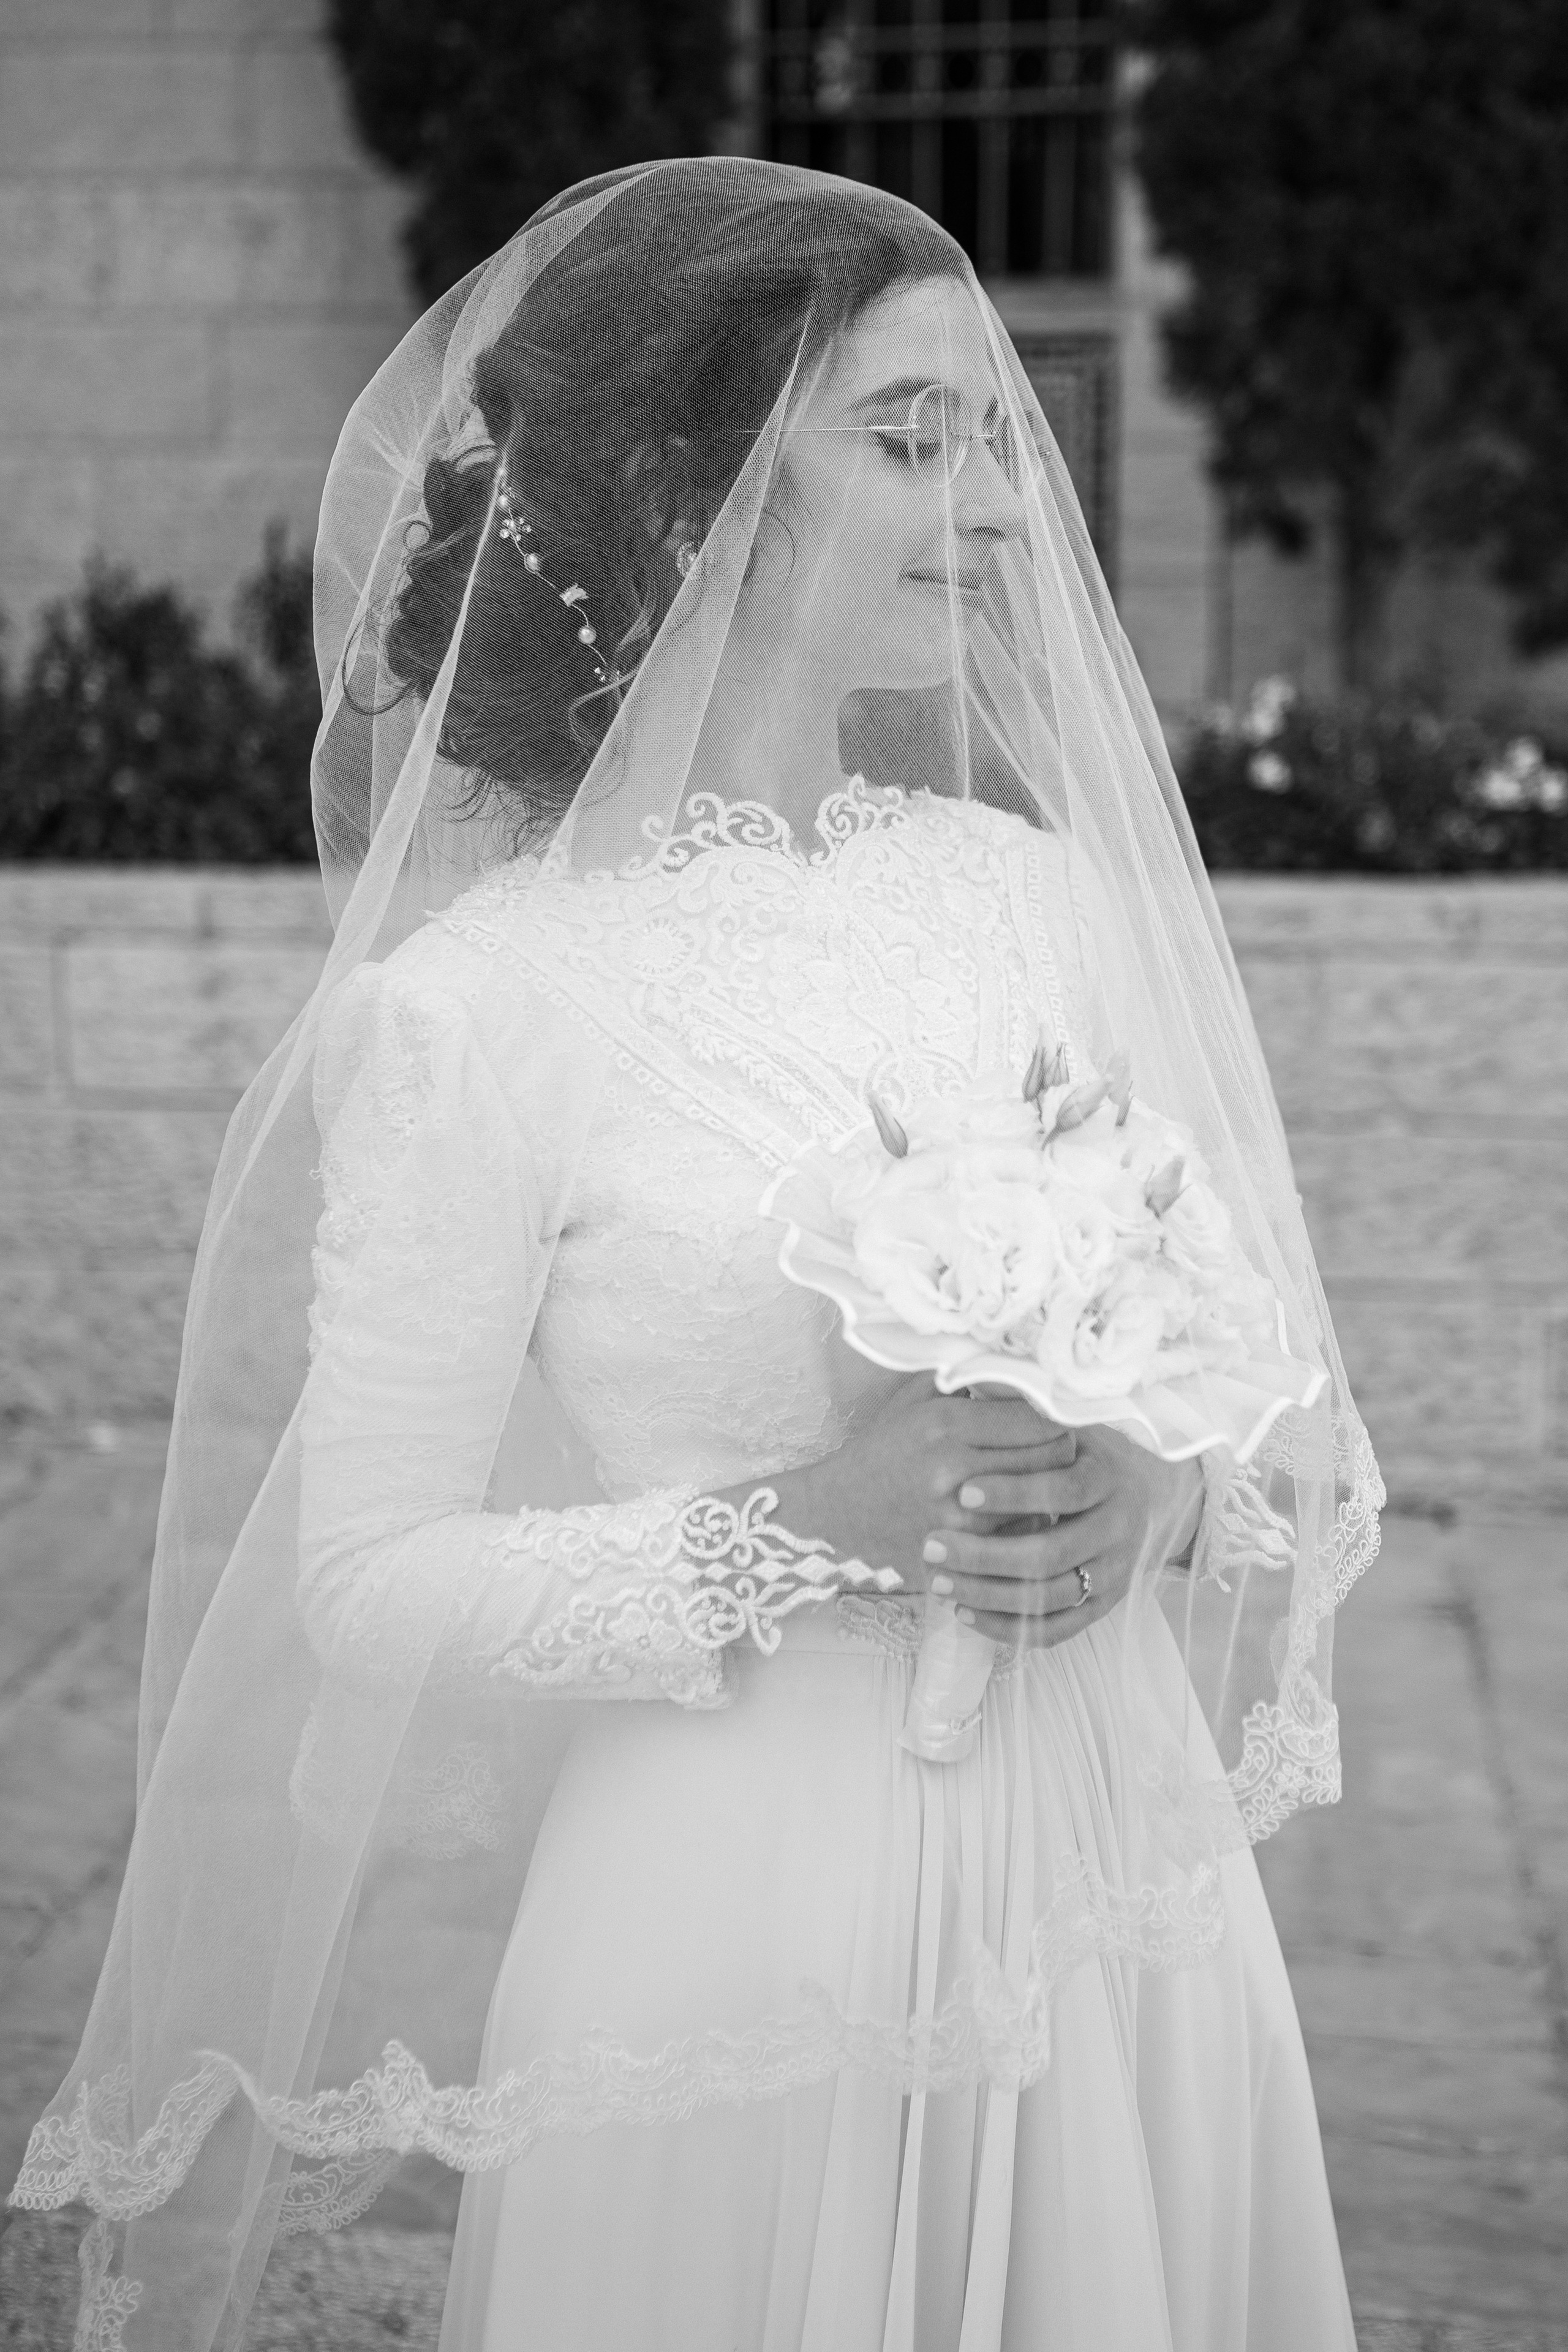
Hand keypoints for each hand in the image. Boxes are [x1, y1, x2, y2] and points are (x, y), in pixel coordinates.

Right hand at [754, 1375, 1077, 1588]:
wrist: (835, 1517)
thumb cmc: (880, 1454)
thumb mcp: (913, 1405)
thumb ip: (961, 1381)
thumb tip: (1015, 1365)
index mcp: (946, 1424)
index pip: (1038, 1419)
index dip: (1057, 1420)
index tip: (1056, 1421)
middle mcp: (955, 1468)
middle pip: (1051, 1459)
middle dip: (1062, 1454)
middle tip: (1059, 1452)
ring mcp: (959, 1517)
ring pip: (1042, 1501)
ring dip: (1049, 1492)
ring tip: (1044, 1482)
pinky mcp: (960, 1554)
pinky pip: (1020, 1537)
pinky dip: (1026, 1526)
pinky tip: (1017, 1515)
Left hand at [923, 1423, 1204, 1648]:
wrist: (1145, 1493)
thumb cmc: (1085, 1454)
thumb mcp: (1069, 1428)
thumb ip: (1031, 1417)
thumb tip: (978, 1382)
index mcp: (1107, 1479)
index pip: (1060, 1490)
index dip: (1013, 1492)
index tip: (962, 1490)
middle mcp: (1118, 1529)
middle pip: (1050, 1553)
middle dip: (985, 1553)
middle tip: (932, 1545)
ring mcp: (1112, 1573)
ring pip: (1047, 1597)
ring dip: (987, 1594)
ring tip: (937, 1582)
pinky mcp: (1103, 1607)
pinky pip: (1055, 1631)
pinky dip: (1007, 1629)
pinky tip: (964, 1614)